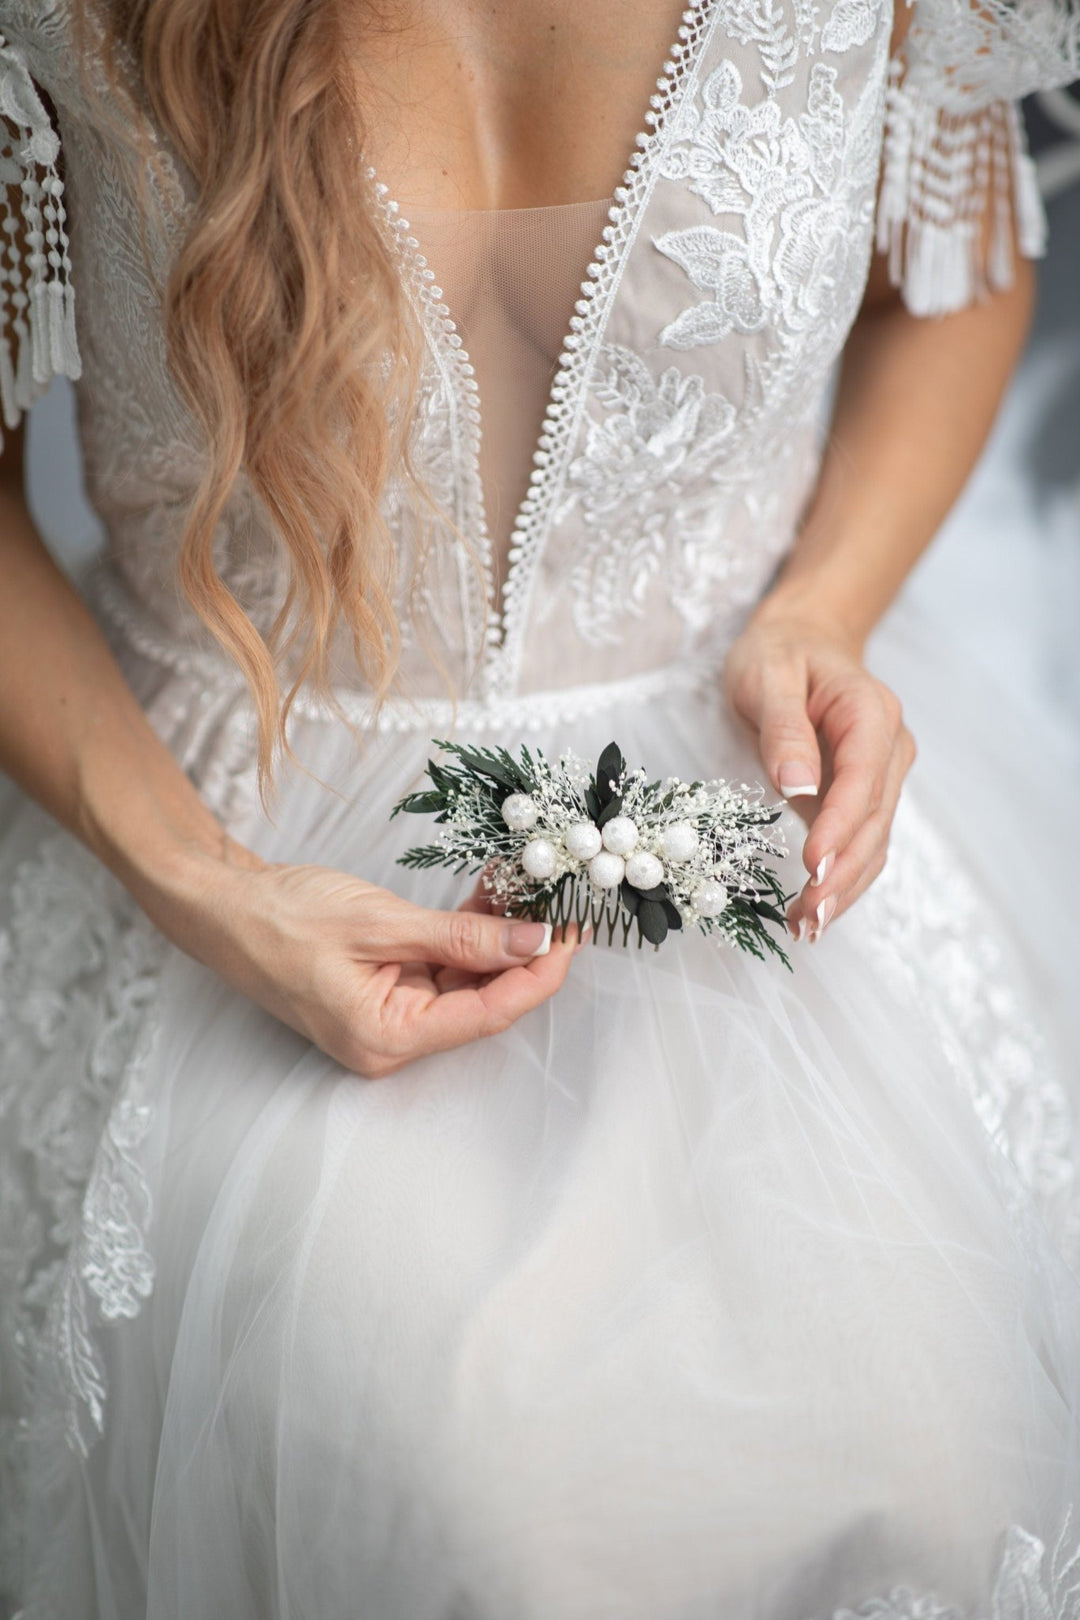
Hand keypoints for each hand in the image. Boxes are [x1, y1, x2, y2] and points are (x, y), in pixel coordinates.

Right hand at [153, 849, 582, 1076]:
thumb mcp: (379, 923)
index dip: (538, 976)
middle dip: (525, 952)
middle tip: (562, 903)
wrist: (223, 907)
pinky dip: (467, 933)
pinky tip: (492, 895)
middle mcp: (390, 1040)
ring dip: (498, 937)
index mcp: (386, 1039)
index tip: (572, 935)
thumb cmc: (280, 918)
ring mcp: (388, 1016)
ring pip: (467, 980)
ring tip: (530, 888)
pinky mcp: (385, 989)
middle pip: (482, 1001)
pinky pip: (442, 965)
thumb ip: (460, 938)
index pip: (487, 1015)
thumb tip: (531, 943)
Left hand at [722, 612, 915, 940]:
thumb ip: (784, 729)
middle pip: (875, 821)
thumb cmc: (779, 654)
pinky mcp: (864, 796)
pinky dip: (842, 879)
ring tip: (807, 925)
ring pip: (874, 841)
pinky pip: (861, 843)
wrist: (801, 640)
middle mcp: (889, 748)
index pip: (863, 779)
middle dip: (843, 873)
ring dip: (845, 887)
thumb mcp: (766, 677)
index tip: (812, 866)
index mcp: (870, 713)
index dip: (840, 827)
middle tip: (807, 916)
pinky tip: (815, 910)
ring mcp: (882, 775)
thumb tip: (798, 786)